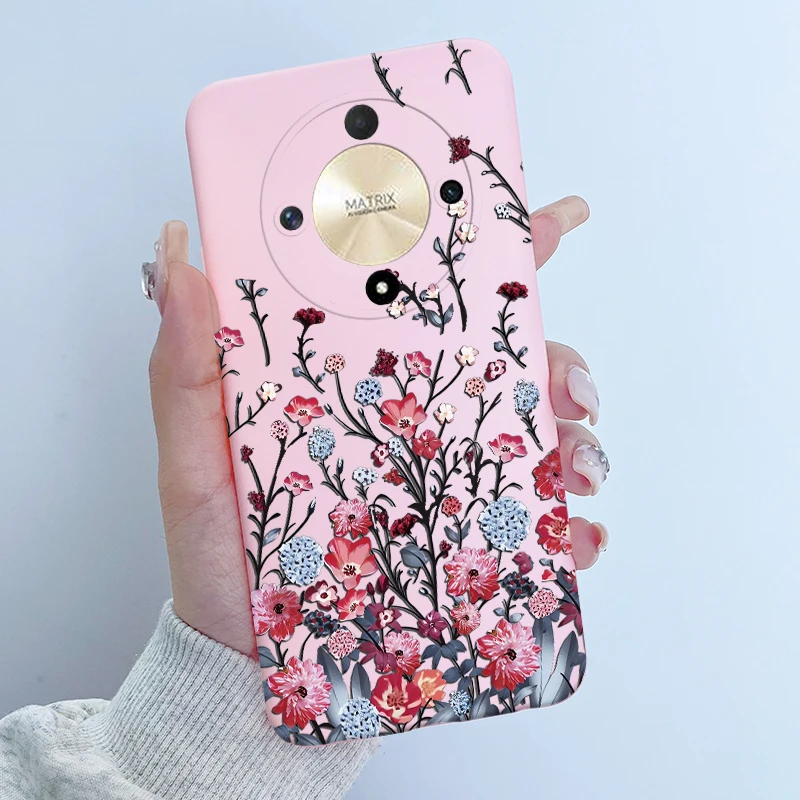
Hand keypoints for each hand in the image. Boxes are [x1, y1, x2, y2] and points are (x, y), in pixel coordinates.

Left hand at [146, 196, 607, 655]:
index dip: (490, 252)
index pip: (425, 303)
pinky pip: (535, 525)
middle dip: (558, 362)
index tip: (556, 219)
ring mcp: (442, 482)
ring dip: (577, 442)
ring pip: (535, 439)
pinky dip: (570, 526)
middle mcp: (411, 422)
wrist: (247, 659)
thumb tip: (176, 252)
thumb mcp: (194, 459)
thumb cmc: (221, 557)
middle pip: (505, 367)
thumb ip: (185, 367)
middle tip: (570, 390)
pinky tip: (577, 535)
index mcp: (358, 384)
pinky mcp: (464, 544)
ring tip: (579, 470)